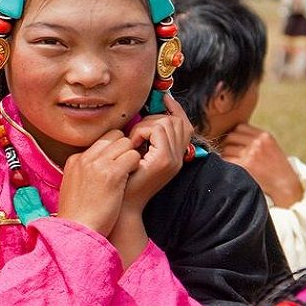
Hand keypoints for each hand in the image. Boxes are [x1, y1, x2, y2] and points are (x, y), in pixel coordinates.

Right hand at [58, 130, 140, 237]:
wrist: (77, 232)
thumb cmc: (79, 217)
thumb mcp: (73, 187)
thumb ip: (84, 172)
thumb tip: (100, 168)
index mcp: (75, 160)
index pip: (101, 141)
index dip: (113, 149)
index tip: (118, 162)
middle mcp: (86, 158)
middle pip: (114, 136)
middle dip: (125, 148)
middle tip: (129, 166)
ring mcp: (98, 164)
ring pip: (126, 143)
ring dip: (132, 156)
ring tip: (131, 174)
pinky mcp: (112, 173)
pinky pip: (133, 156)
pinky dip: (137, 165)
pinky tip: (133, 179)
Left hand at [121, 94, 193, 212]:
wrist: (121, 206)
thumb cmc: (124, 180)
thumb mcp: (138, 154)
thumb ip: (147, 138)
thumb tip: (150, 111)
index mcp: (176, 156)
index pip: (184, 124)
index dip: (175, 109)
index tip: (164, 98)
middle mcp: (179, 158)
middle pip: (176, 120)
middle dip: (153, 119)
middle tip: (136, 134)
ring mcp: (174, 159)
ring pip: (165, 122)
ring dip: (144, 126)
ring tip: (132, 142)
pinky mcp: (164, 160)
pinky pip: (156, 129)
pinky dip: (141, 132)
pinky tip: (132, 145)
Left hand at [220, 123, 302, 207]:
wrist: (285, 184)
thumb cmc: (279, 167)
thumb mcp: (272, 147)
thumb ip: (258, 140)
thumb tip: (238, 136)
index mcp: (265, 135)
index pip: (240, 126)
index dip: (235, 133)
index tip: (234, 140)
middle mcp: (257, 142)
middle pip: (232, 136)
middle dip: (228, 142)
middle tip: (228, 149)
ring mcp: (251, 153)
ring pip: (227, 148)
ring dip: (226, 153)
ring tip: (229, 157)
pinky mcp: (245, 165)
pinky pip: (227, 158)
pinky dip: (225, 160)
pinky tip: (229, 163)